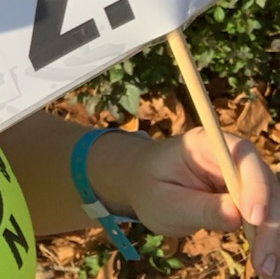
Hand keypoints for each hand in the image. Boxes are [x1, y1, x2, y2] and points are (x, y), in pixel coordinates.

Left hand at [127, 127, 279, 278]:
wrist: (143, 185)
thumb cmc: (150, 187)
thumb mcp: (166, 201)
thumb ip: (200, 207)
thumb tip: (237, 216)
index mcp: (204, 143)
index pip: (242, 155)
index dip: (255, 183)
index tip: (253, 217)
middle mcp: (229, 156)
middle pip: (266, 183)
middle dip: (269, 223)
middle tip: (264, 264)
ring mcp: (241, 176)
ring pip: (273, 204)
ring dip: (274, 238)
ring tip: (269, 272)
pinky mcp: (247, 197)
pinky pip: (266, 218)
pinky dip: (270, 241)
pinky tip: (269, 266)